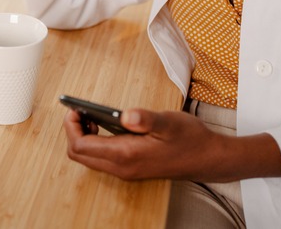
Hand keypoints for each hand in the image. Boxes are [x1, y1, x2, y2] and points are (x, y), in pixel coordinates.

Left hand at [63, 108, 280, 182]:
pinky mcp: (130, 168)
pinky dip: (96, 142)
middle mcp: (121, 168)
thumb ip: (145, 118)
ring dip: (84, 137)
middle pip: (79, 154)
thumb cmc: (190, 139)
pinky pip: (101, 158)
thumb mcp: (168, 122)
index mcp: (125, 156)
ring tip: (92, 118)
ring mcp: (125, 170)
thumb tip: (125, 115)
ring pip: (88, 158)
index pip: (80, 146)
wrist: (209, 159)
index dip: (72, 126)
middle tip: (80, 112)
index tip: (75, 109)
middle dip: (73, 132)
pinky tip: (106, 127)